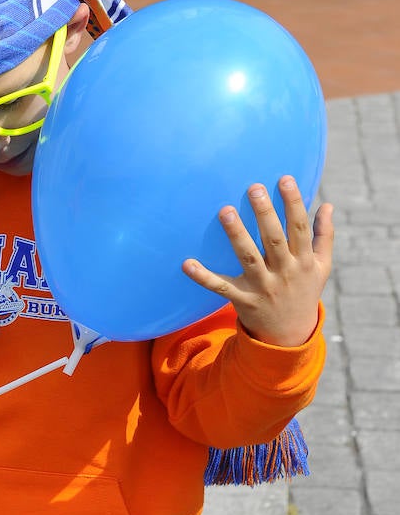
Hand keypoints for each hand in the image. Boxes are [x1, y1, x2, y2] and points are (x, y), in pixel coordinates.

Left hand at [182, 175, 333, 346]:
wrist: (291, 335)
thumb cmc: (305, 292)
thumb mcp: (322, 267)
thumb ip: (324, 236)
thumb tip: (327, 204)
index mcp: (304, 261)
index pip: (299, 227)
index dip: (294, 202)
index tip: (285, 179)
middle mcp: (284, 272)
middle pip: (274, 239)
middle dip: (265, 214)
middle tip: (253, 188)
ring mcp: (263, 287)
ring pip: (249, 258)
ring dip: (237, 235)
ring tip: (225, 211)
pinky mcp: (243, 300)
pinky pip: (220, 287)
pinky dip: (203, 277)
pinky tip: (187, 263)